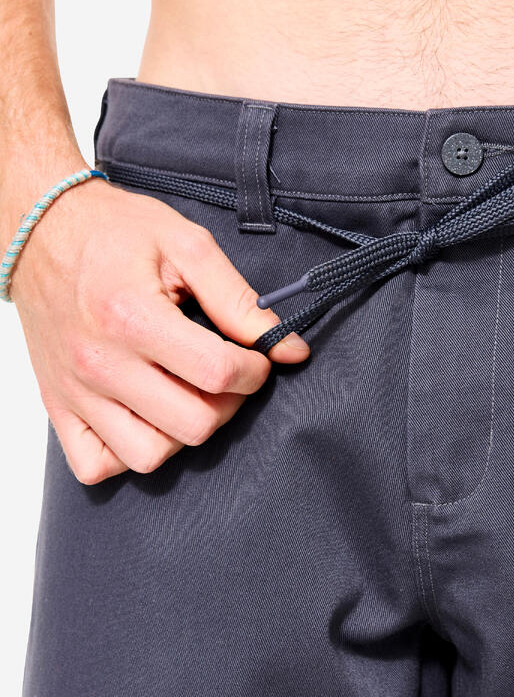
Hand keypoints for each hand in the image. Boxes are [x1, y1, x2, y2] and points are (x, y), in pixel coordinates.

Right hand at [7, 179, 308, 483]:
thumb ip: (241, 301)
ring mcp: (75, 392)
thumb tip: (290, 349)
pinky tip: (147, 418)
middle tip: (227, 375)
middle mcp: (99, 362)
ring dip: (183, 433)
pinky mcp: (58, 407)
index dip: (255, 370)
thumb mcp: (187, 246)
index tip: (255, 357)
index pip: (218, 373)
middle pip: (194, 425)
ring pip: (149, 455)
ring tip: (188, 395)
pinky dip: (127, 454)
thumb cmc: (112, 232)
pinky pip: (97, 466)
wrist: (39, 230)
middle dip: (229, 403)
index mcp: (132, 316)